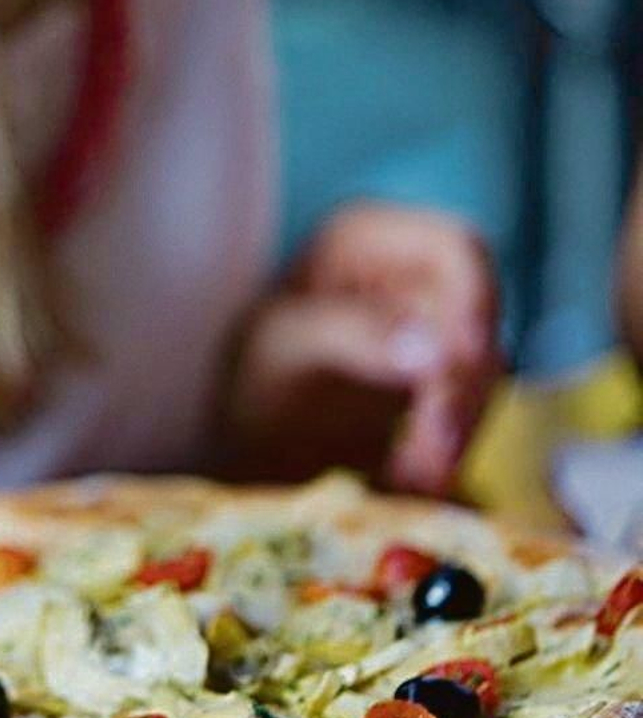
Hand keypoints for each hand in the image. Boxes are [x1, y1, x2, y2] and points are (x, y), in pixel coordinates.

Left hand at [220, 202, 501, 494]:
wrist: (236, 436)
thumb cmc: (248, 370)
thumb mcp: (284, 343)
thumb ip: (353, 334)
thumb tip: (434, 349)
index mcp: (367, 238)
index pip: (456, 251)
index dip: (476, 301)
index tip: (467, 362)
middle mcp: (409, 272)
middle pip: (477, 320)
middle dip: (461, 390)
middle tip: (434, 455)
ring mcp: (429, 326)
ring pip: (480, 372)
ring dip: (456, 429)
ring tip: (412, 480)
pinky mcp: (437, 381)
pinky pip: (466, 409)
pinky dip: (447, 448)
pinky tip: (411, 480)